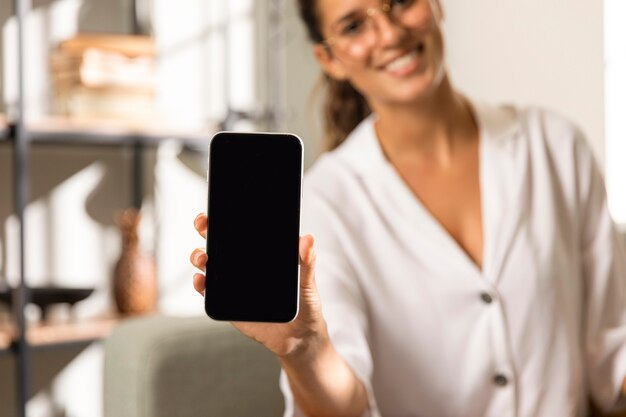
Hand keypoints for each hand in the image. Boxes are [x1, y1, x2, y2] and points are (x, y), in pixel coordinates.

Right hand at [190, 213, 328, 357]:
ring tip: (203, 258)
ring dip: (199, 257)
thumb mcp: (308, 283)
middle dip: (206, 230)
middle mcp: (244, 268)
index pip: (241, 233)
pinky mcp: (228, 305)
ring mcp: (233, 285)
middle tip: (203, 225)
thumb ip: (307, 262)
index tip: (217, 210)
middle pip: (219, 244)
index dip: (226, 219)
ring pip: (209, 266)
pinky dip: (201, 285)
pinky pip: (209, 293)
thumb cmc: (306, 306)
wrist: (299, 339)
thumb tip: (309, 239)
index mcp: (262, 256)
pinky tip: (200, 280)